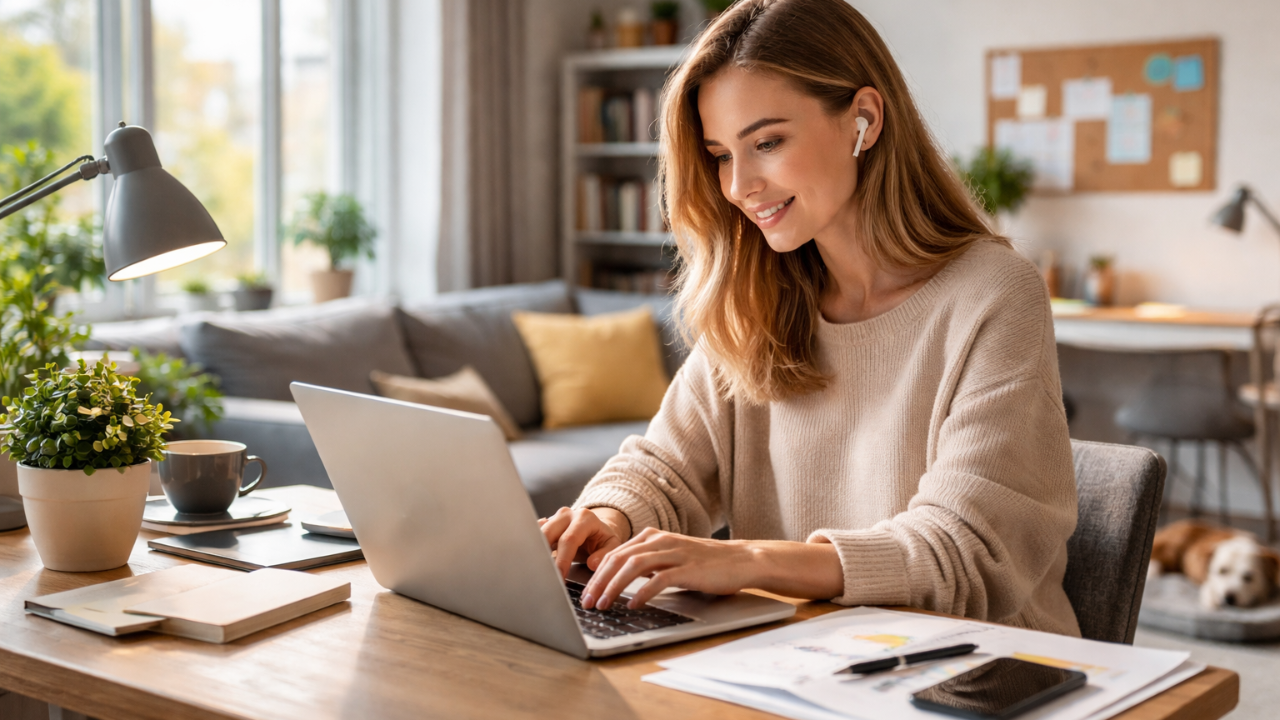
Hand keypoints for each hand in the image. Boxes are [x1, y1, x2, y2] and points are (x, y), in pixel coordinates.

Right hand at [538, 506, 630, 579]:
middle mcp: (567, 514)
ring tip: (535, 570)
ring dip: (534, 552)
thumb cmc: (602, 539)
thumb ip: (604, 555)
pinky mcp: (544, 524)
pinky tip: (530, 560)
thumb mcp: (611, 546)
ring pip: (537, 534)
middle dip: (543, 557)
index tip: (559, 577)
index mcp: (585, 518)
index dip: (562, 560)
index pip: (569, 540)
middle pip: (547, 534)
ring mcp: (553, 518)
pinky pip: (533, 534)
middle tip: (543, 576)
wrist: (594, 529)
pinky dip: (531, 548)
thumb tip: (591, 563)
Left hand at [581, 528, 762, 610]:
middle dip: (598, 581)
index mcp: (652, 536)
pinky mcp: (688, 568)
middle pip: (618, 558)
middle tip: (587, 602)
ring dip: (614, 587)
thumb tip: (617, 579)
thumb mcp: (670, 558)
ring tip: (603, 605)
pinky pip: (659, 578)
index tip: (585, 593)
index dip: (596, 574)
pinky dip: (642, 592)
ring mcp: (675, 552)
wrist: (741, 560)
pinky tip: (633, 604)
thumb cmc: (705, 563)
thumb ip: (646, 564)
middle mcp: (660, 540)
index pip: (614, 553)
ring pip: (633, 566)